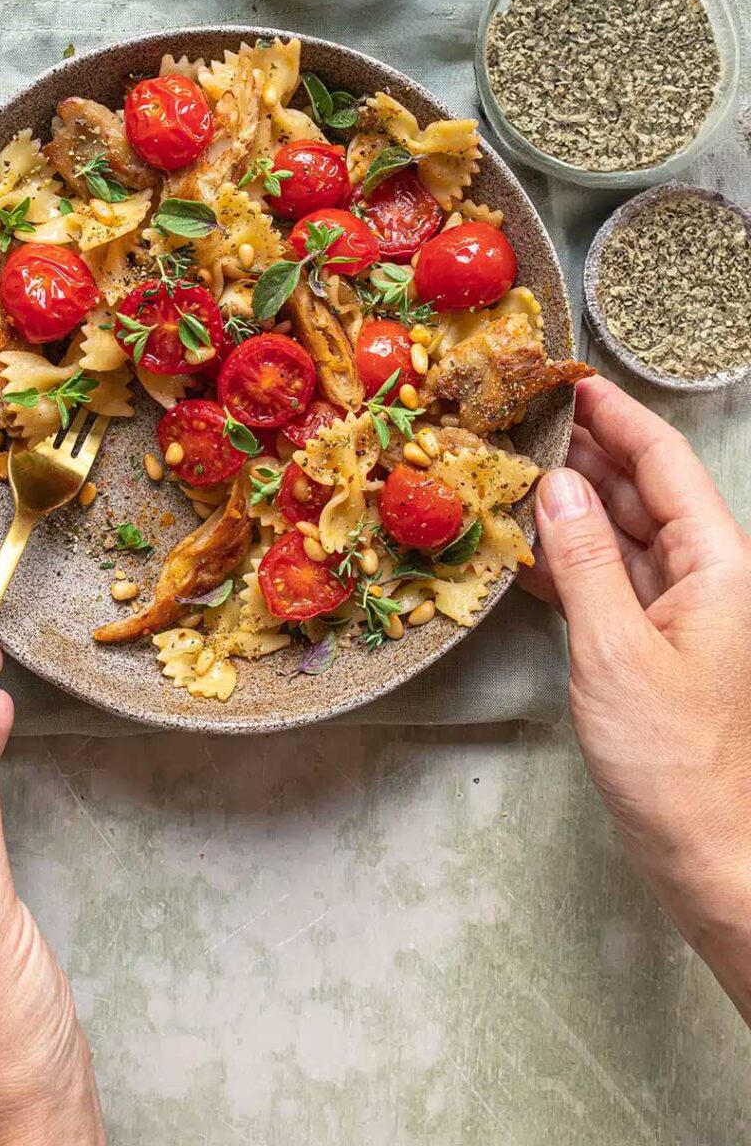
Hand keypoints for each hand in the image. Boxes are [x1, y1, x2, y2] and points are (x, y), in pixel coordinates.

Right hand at [521, 376, 750, 1020]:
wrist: (708, 850)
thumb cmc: (675, 758)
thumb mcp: (616, 650)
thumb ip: (584, 560)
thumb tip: (554, 486)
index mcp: (718, 564)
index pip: (665, 463)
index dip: (617, 415)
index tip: (569, 379)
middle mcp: (705, 577)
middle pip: (643, 492)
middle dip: (586, 453)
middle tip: (521, 421)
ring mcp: (678, 611)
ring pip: (622, 535)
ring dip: (571, 505)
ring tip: (511, 471)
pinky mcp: (649, 644)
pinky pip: (607, 581)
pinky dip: (568, 561)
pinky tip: (524, 548)